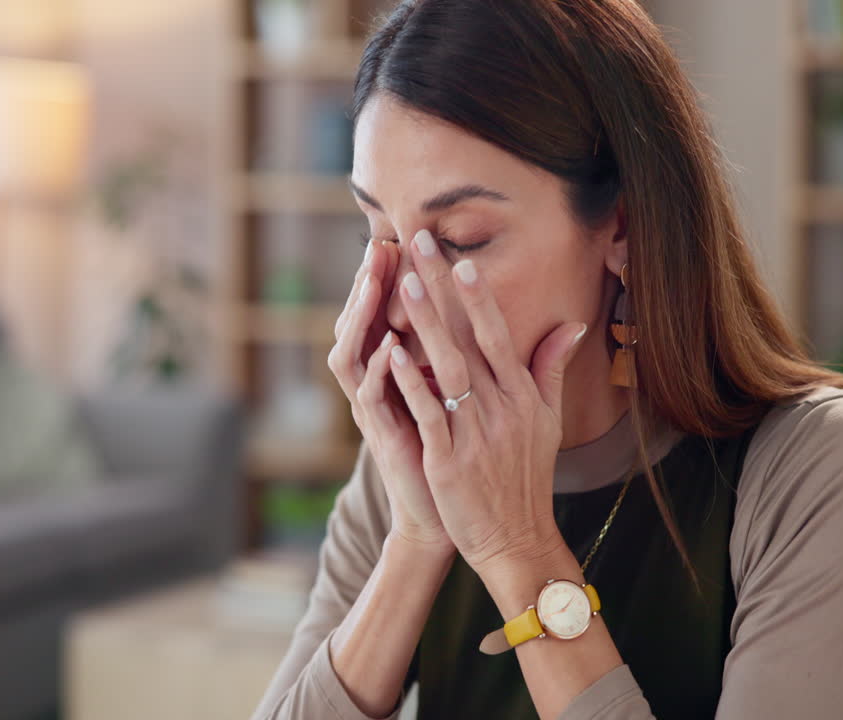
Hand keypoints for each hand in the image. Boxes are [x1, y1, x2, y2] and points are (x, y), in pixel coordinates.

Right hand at [329, 237, 453, 554]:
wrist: (448, 513)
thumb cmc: (459, 455)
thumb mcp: (465, 399)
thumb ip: (470, 359)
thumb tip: (488, 319)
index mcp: (398, 373)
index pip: (384, 313)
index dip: (390, 277)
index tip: (404, 240)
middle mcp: (379, 387)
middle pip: (360, 325)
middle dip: (367, 284)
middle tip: (378, 245)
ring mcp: (376, 412)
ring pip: (353, 355)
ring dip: (363, 318)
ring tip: (375, 282)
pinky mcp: (382, 439)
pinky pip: (371, 399)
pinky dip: (379, 373)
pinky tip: (389, 347)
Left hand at [386, 229, 586, 573]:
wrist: (516, 538)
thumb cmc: (526, 478)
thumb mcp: (547, 421)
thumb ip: (551, 368)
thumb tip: (572, 323)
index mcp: (522, 396)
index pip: (499, 334)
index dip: (479, 296)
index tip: (460, 259)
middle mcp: (501, 408)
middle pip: (469, 338)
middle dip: (442, 289)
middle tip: (418, 245)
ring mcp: (475, 433)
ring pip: (448, 367)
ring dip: (426, 322)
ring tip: (403, 283)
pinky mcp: (449, 460)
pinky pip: (428, 412)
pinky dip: (412, 381)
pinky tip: (392, 352)